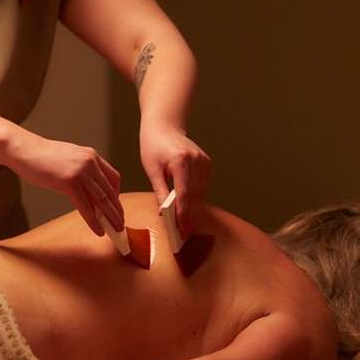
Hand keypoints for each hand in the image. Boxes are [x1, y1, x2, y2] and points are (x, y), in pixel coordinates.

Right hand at [5, 129, 122, 234]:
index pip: (113, 177)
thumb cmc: (41, 156)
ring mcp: (81, 172)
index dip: (117, 195)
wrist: (23, 149)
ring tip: (115, 230)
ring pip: (102, 200)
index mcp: (91, 155)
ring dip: (111, 218)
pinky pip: (86, 206)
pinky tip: (98, 230)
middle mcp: (90, 162)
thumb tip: (90, 193)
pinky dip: (94, 221)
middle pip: (111, 191)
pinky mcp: (69, 183)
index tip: (117, 207)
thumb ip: (82, 172)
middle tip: (121, 224)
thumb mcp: (68, 159)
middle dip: (117, 210)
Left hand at [139, 121, 209, 239]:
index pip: (185, 194)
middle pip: (196, 196)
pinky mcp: (207, 163)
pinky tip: (190, 211)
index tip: (180, 229)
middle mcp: (197, 161)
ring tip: (186, 227)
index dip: (183, 214)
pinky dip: (197, 199)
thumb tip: (165, 213)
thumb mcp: (152, 169)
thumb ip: (160, 191)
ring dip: (194, 210)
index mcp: (182, 161)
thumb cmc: (153, 145)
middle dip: (190, 216)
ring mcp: (204, 162)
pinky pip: (203, 186)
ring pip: (201, 193)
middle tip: (183, 234)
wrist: (164, 126)